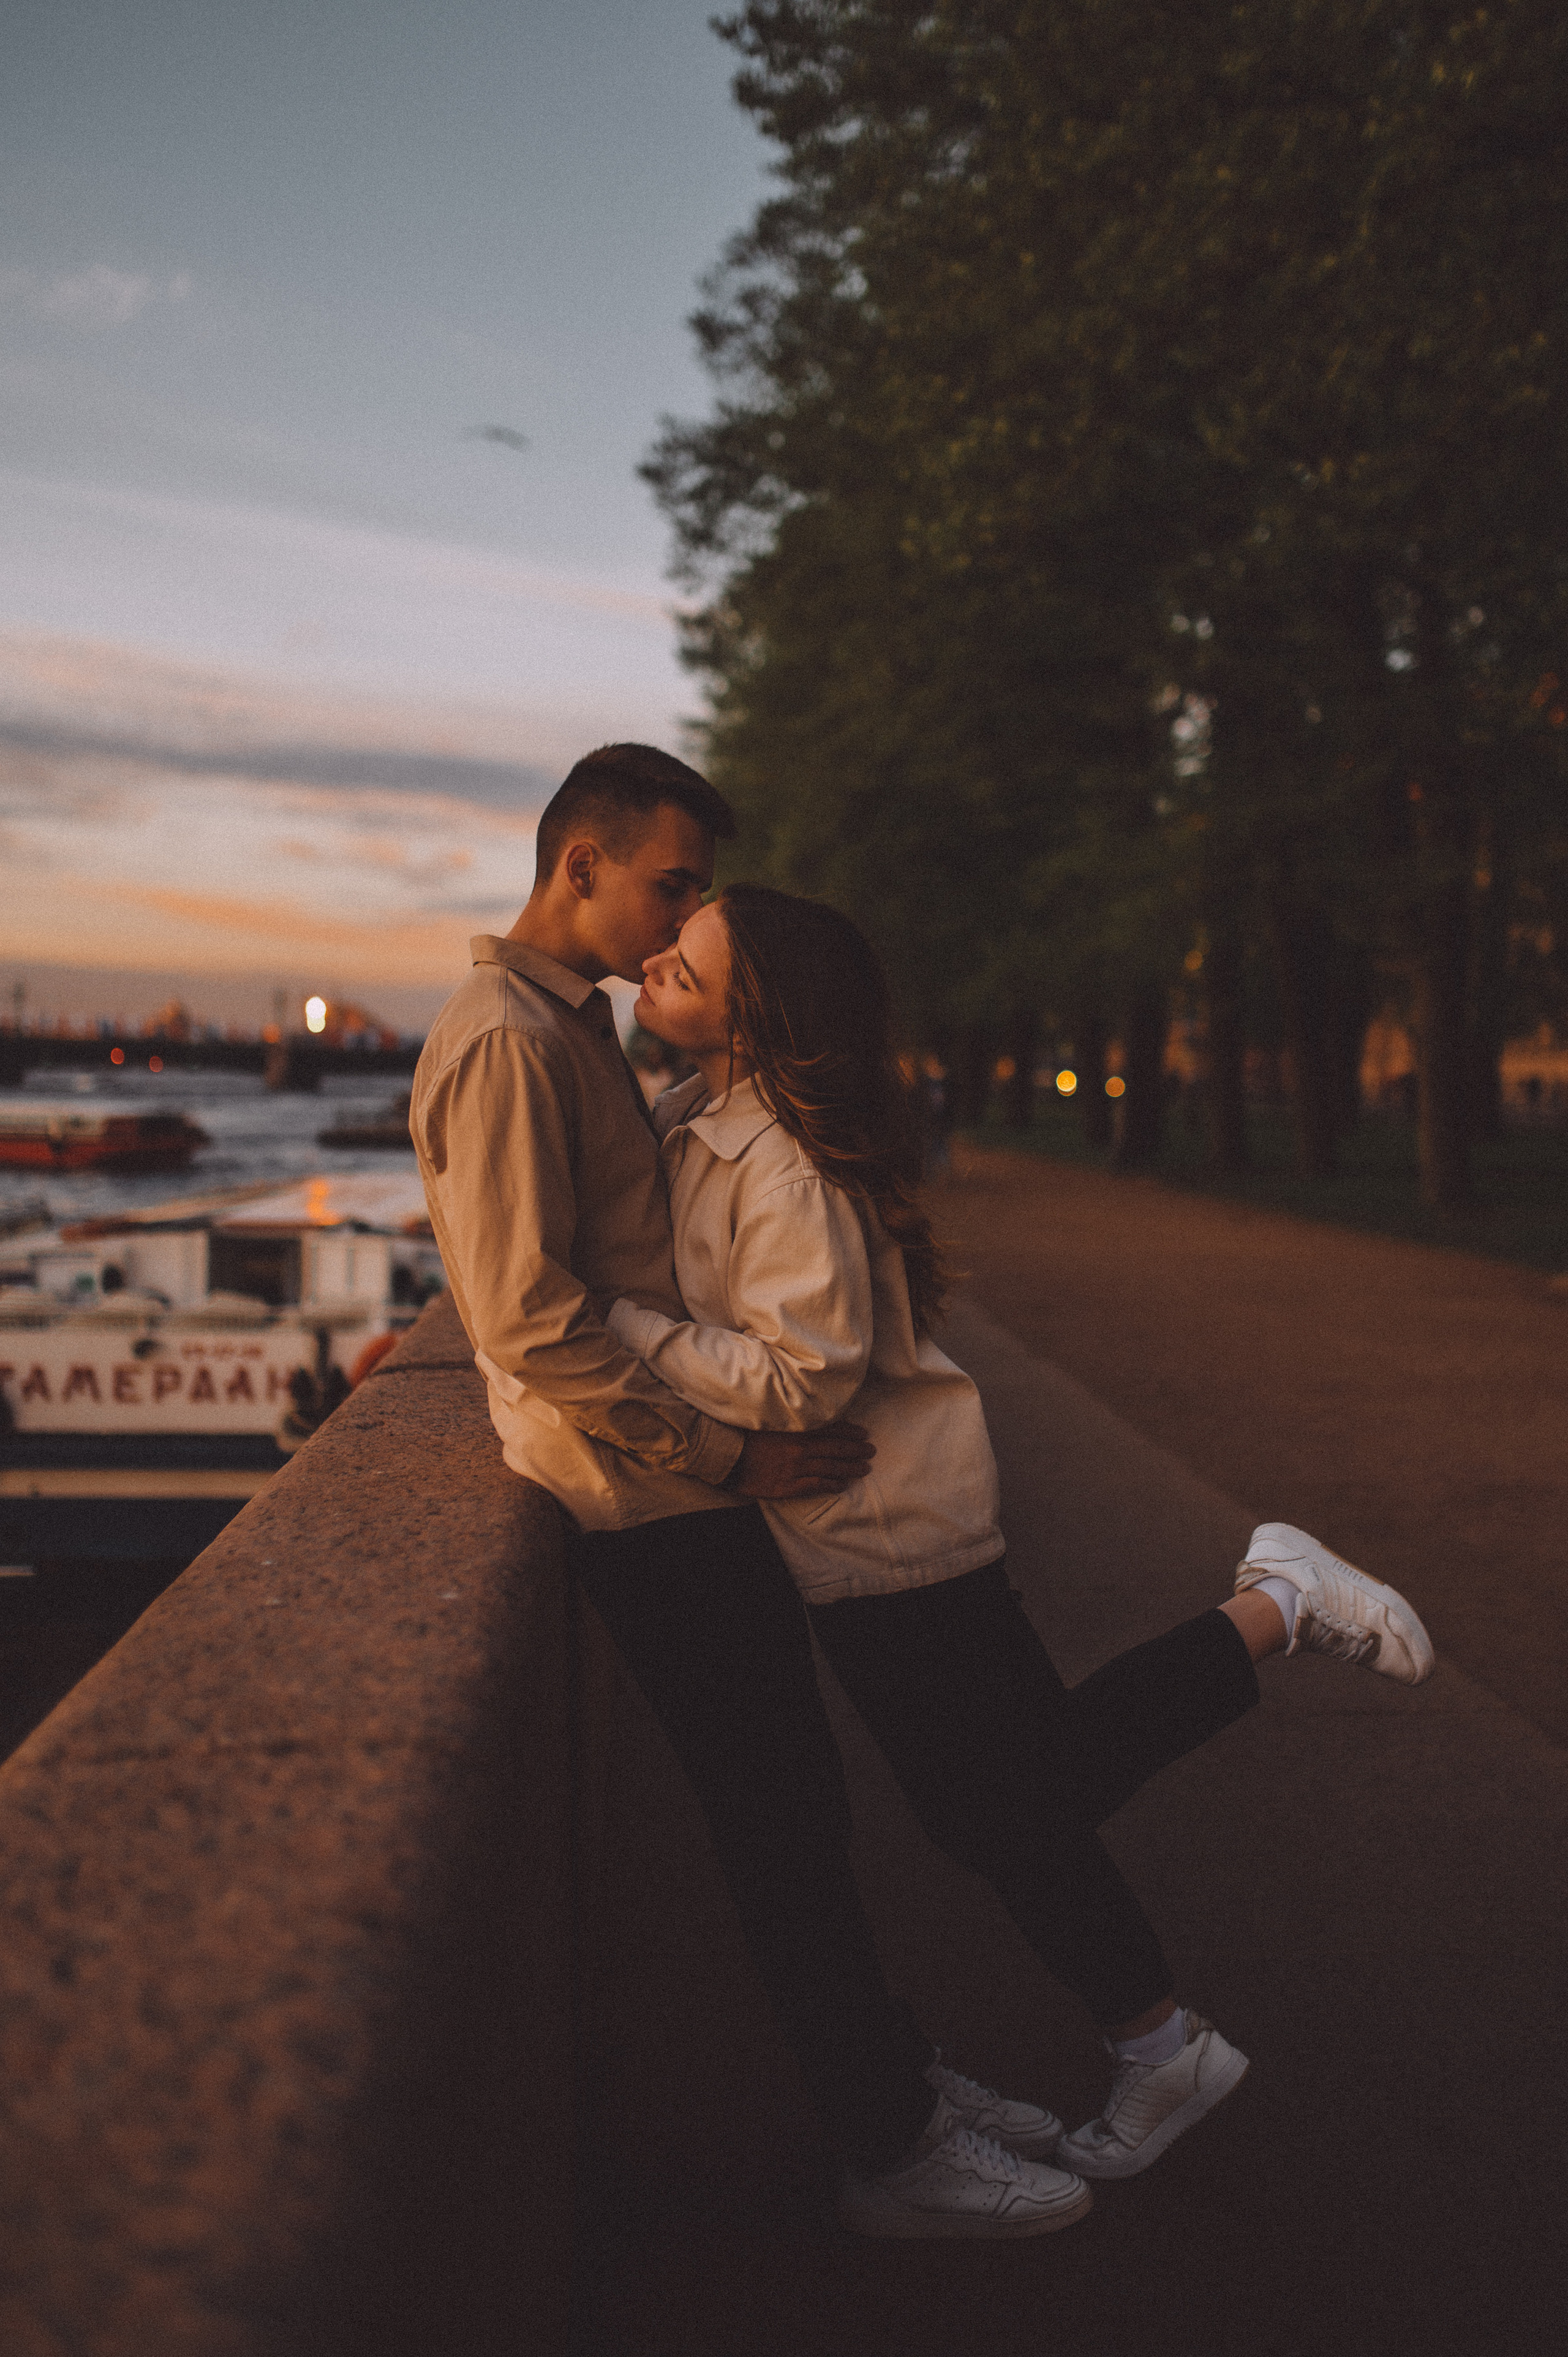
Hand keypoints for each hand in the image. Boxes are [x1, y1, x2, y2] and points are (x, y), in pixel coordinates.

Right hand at [730, 1421, 874, 1499]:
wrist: (726, 1457)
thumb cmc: (746, 1436)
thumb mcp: (771, 1420)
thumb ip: (794, 1421)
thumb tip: (815, 1417)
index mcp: (796, 1430)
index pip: (831, 1429)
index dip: (850, 1431)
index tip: (864, 1433)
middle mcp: (799, 1448)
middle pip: (836, 1448)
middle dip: (857, 1450)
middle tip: (871, 1451)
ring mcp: (795, 1469)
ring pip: (831, 1468)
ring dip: (850, 1468)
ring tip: (865, 1469)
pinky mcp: (787, 1486)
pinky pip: (816, 1485)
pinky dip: (832, 1485)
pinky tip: (842, 1485)